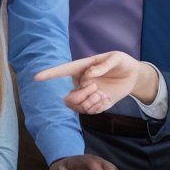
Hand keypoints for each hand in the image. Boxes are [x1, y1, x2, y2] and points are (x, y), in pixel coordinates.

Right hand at [36, 52, 155, 111]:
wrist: (133, 75)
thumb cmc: (122, 62)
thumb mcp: (116, 58)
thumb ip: (104, 64)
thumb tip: (90, 73)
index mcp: (83, 68)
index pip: (63, 71)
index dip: (50, 74)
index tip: (36, 77)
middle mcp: (81, 82)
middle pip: (68, 96)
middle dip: (80, 96)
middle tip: (95, 88)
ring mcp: (88, 94)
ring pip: (76, 107)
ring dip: (88, 103)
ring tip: (101, 94)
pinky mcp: (96, 103)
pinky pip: (89, 112)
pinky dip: (96, 108)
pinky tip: (105, 99)